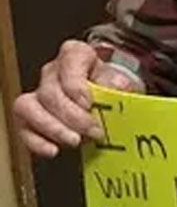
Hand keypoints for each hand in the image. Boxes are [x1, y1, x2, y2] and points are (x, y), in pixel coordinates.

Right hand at [13, 39, 139, 157]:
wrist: (108, 104)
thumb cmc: (112, 90)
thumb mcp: (122, 83)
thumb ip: (119, 83)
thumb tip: (116, 86)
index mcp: (75, 56)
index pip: (69, 60)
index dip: (76, 84)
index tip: (88, 103)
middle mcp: (53, 72)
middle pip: (50, 92)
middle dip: (72, 116)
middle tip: (93, 131)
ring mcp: (39, 95)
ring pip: (28, 107)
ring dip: (52, 128)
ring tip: (75, 141)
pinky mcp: (30, 118)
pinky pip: (23, 128)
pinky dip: (37, 142)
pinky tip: (53, 150)